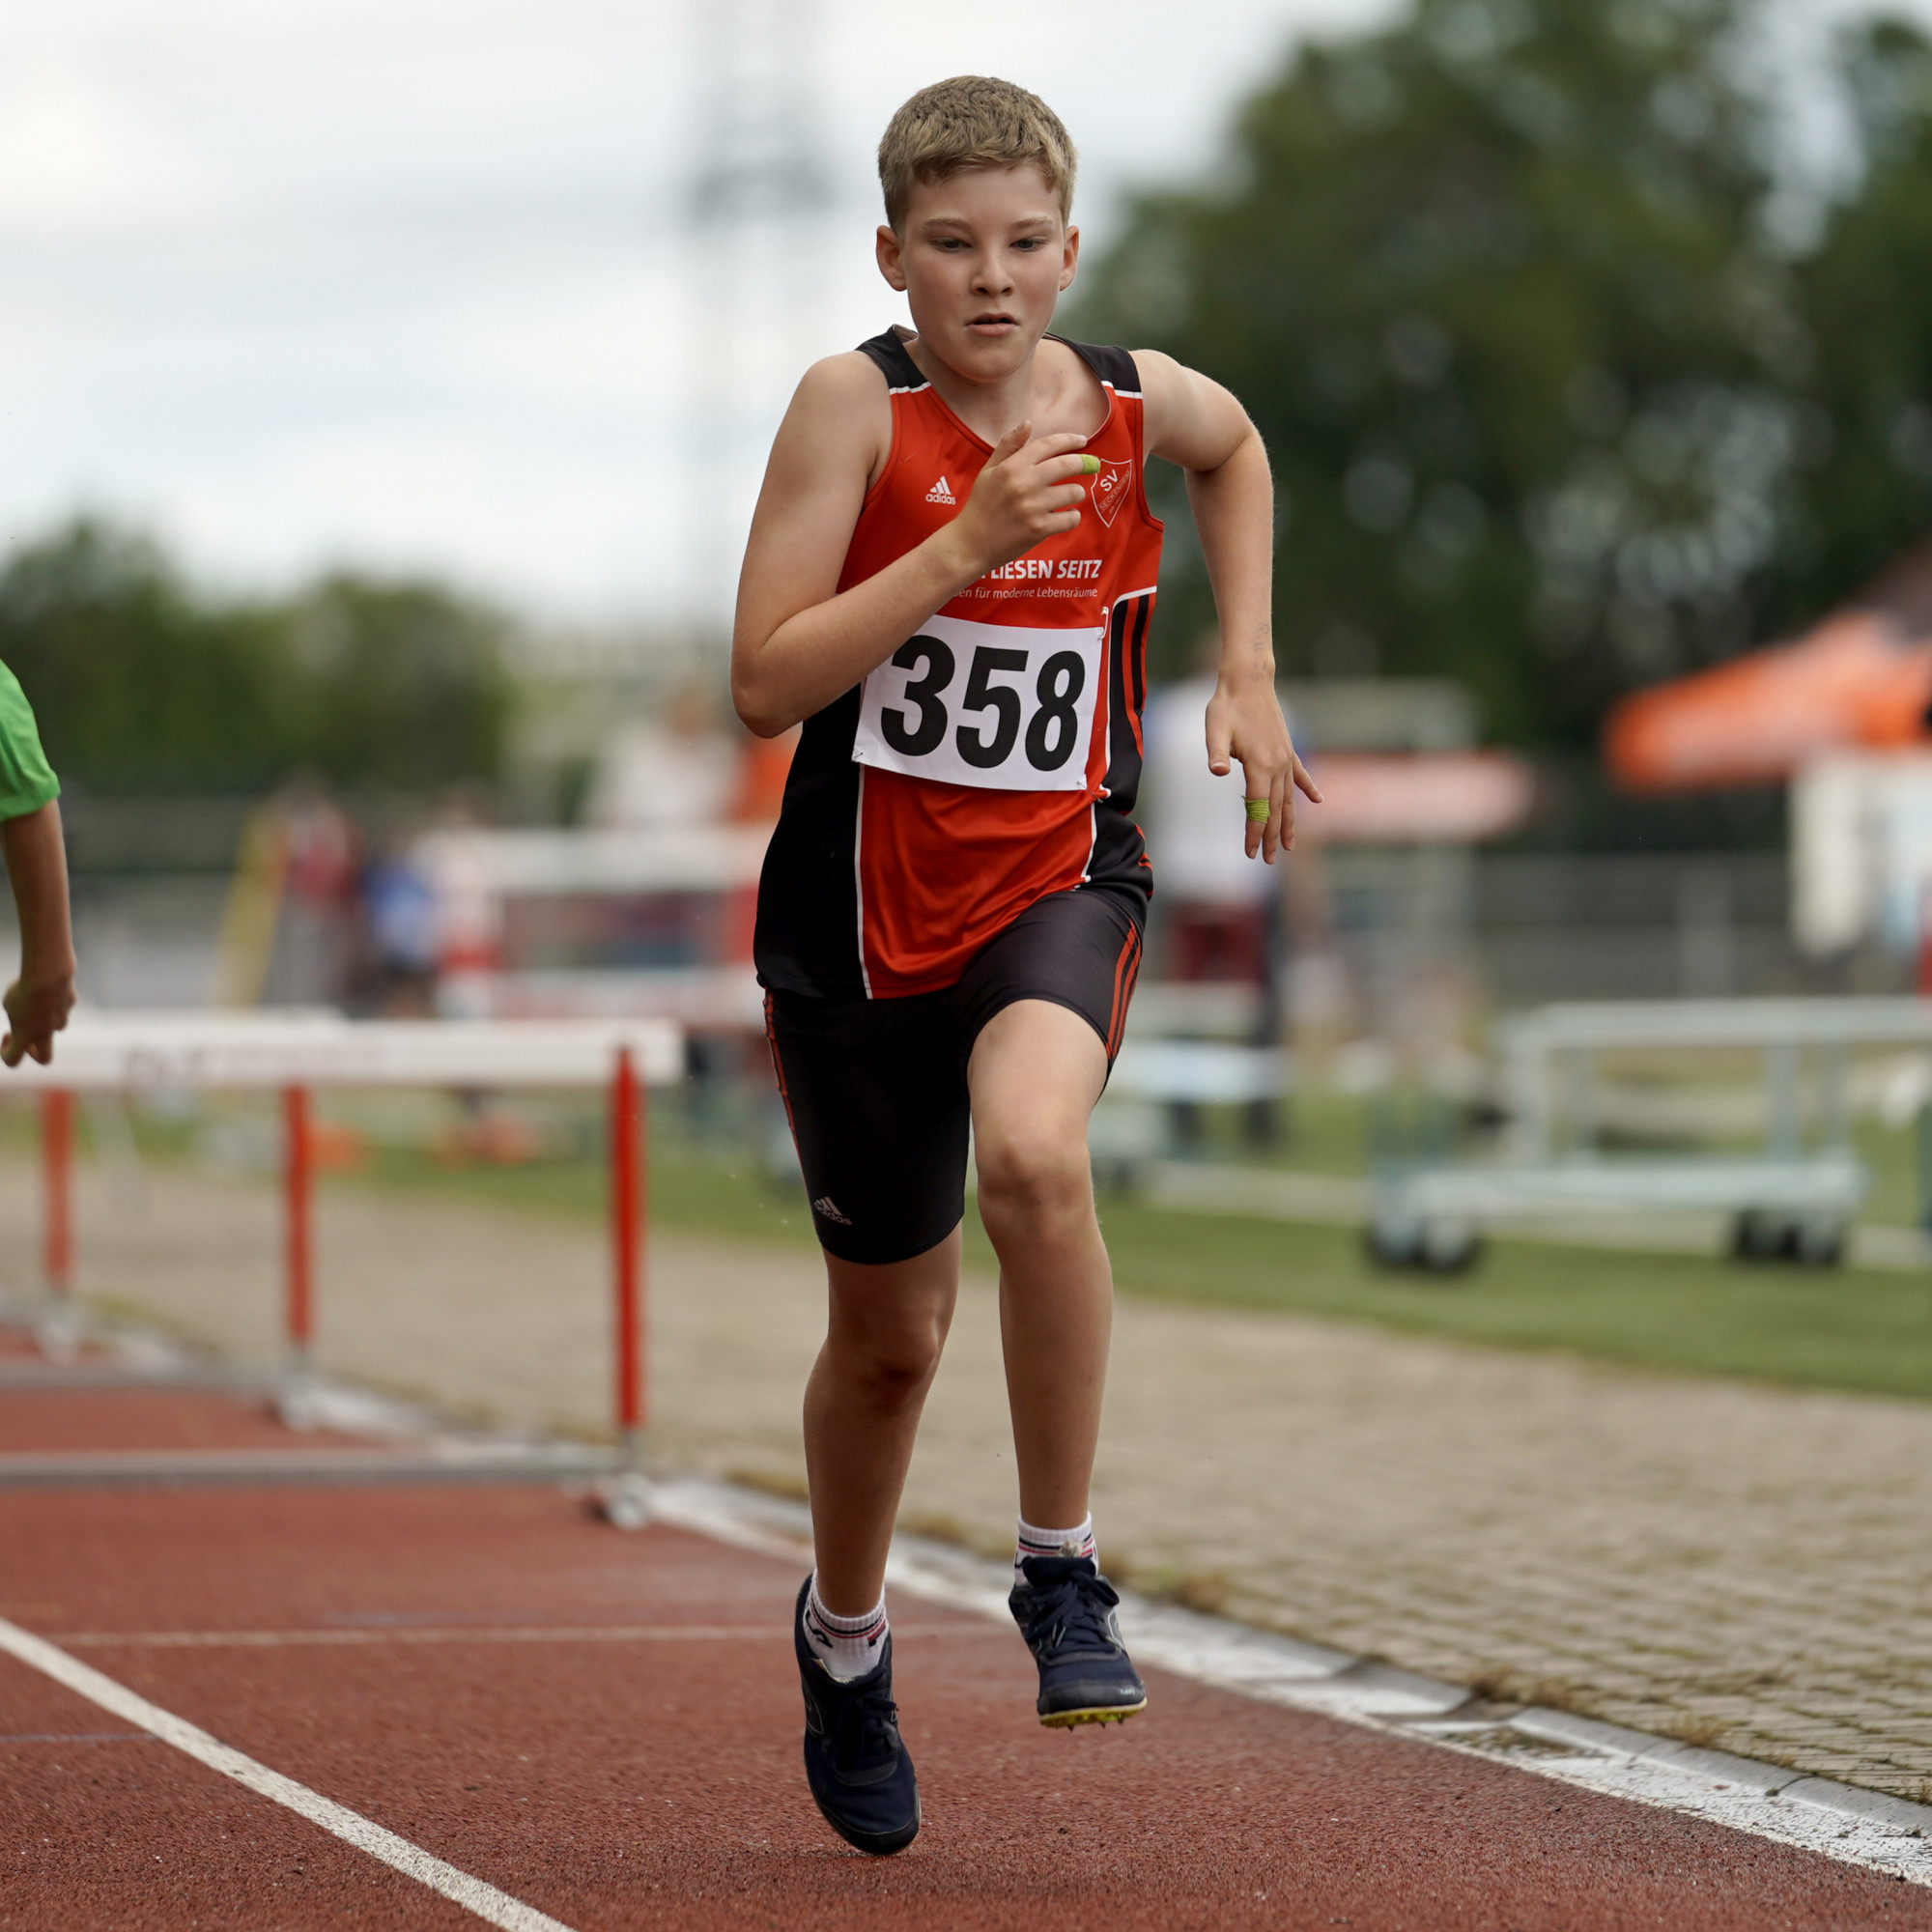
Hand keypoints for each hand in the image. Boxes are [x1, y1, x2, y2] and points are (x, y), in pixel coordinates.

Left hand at [3, 964, 75, 1066]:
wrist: (49, 975)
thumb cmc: (24, 990)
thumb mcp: (9, 1003)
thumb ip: (16, 1015)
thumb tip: (28, 1015)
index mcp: (24, 1037)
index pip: (12, 1060)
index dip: (5, 1052)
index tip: (7, 1034)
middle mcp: (45, 1033)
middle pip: (45, 1059)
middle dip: (35, 1052)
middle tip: (28, 1034)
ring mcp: (61, 1020)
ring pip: (56, 1027)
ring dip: (46, 1019)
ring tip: (36, 1000)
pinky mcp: (70, 1004)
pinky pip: (62, 1005)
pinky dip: (55, 999)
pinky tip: (48, 985)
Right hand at [946, 422, 1094, 574]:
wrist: (970, 544)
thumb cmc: (981, 506)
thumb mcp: (989, 471)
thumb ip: (1008, 446)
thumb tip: (1027, 422)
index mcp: (1012, 466)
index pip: (1048, 444)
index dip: (1069, 440)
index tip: (1082, 440)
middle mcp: (1024, 484)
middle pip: (1068, 464)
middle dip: (1083, 463)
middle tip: (1090, 466)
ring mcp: (1033, 507)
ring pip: (1074, 492)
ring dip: (1077, 493)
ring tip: (1071, 496)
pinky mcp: (1039, 529)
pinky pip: (1071, 518)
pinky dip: (1073, 517)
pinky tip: (1066, 516)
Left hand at [1205, 680, 1321, 862]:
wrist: (1248, 679)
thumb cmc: (1226, 705)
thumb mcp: (1214, 729)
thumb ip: (1216, 753)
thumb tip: (1217, 771)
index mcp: (1260, 765)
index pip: (1258, 808)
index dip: (1254, 832)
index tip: (1251, 853)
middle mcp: (1277, 765)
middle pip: (1276, 810)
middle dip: (1272, 837)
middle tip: (1270, 860)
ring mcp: (1285, 757)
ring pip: (1289, 798)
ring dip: (1289, 823)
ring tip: (1290, 846)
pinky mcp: (1287, 748)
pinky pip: (1299, 775)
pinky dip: (1308, 789)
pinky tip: (1318, 801)